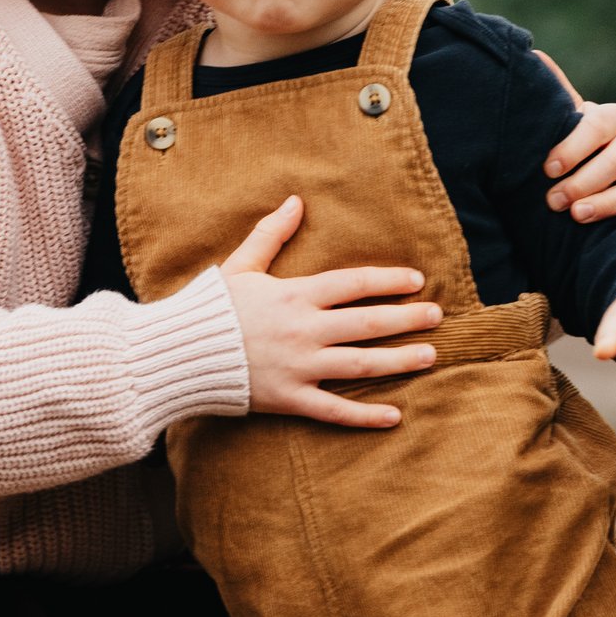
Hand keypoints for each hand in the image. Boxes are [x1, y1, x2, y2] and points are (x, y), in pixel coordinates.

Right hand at [221, 196, 440, 429]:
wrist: (177, 353)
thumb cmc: (209, 307)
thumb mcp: (241, 265)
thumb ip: (272, 234)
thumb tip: (296, 201)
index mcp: (295, 295)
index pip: (354, 283)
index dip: (388, 280)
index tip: (417, 280)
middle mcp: (305, 330)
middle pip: (368, 323)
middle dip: (407, 319)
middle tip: (437, 316)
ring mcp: (299, 366)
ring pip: (361, 365)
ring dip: (400, 361)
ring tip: (430, 357)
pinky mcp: (289, 398)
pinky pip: (334, 410)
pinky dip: (365, 415)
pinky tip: (394, 415)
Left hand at [534, 50, 615, 230]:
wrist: (608, 167)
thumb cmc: (580, 145)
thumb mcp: (568, 120)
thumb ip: (557, 95)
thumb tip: (535, 54)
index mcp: (614, 117)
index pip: (596, 128)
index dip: (572, 147)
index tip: (547, 169)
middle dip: (584, 182)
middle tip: (554, 201)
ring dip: (611, 202)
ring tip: (579, 216)